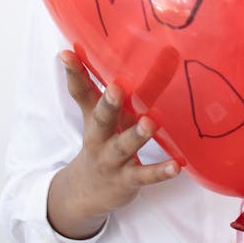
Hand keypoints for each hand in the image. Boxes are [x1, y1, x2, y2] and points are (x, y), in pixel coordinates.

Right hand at [47, 50, 179, 239]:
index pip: (81, 92)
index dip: (74, 73)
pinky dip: (161, 171)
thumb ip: (98, 86)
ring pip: (124, 146)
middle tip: (116, 87)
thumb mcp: (97, 115)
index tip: (67, 53)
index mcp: (94, 117)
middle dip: (109, 103)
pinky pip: (145, 175)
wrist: (86, 192)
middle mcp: (100, 136)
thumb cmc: (100, 141)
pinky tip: (177, 166)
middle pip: (102, 118)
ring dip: (137, 135)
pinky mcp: (128, 179)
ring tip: (150, 122)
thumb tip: (86, 50)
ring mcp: (113, 159)